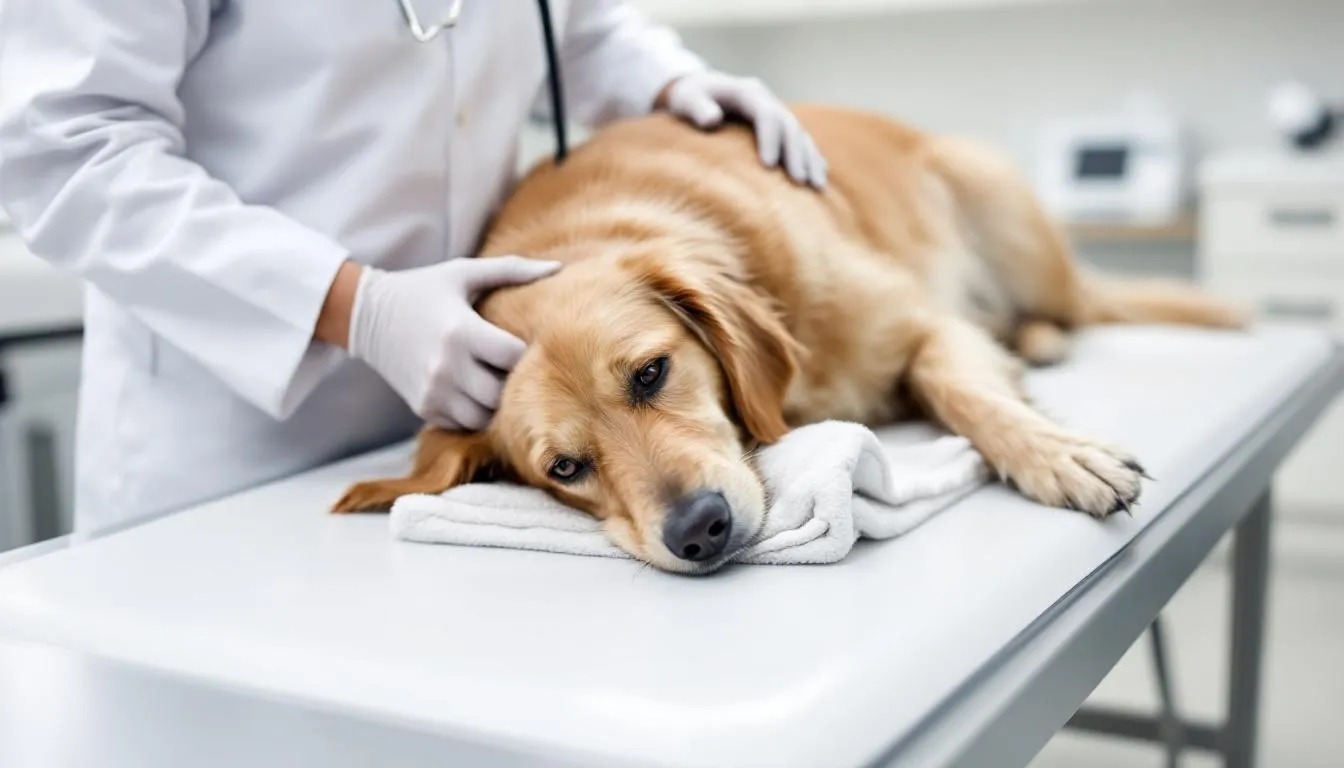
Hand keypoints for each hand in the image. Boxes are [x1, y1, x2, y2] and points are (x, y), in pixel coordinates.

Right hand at [346, 256, 561, 429]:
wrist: (366, 315)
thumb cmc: (423, 289)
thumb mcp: (463, 272)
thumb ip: (511, 269)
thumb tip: (558, 268)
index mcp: (461, 331)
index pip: (513, 357)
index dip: (528, 353)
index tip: (527, 343)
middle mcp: (446, 367)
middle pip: (502, 394)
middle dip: (514, 383)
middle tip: (514, 367)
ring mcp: (433, 391)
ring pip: (485, 416)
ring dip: (496, 402)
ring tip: (495, 379)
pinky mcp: (423, 407)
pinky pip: (464, 423)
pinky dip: (474, 412)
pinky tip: (473, 390)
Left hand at [659, 71, 826, 188]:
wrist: (699, 89)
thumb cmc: (689, 97)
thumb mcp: (686, 98)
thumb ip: (696, 107)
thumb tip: (711, 120)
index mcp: (748, 92)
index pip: (766, 114)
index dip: (770, 138)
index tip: (768, 166)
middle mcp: (767, 100)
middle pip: (789, 126)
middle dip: (796, 154)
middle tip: (799, 182)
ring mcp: (776, 112)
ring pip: (800, 135)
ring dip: (810, 160)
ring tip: (816, 187)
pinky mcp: (779, 126)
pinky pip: (801, 142)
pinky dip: (812, 159)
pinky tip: (819, 178)